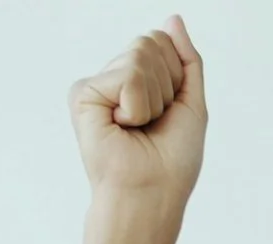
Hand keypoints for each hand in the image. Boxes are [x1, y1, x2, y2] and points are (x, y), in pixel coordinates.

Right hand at [70, 17, 206, 212]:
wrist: (152, 194)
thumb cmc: (171, 160)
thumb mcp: (190, 102)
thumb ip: (185, 58)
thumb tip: (173, 19)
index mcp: (134, 80)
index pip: (161, 42)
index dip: (176, 78)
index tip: (167, 113)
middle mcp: (111, 79)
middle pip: (150, 43)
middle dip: (166, 86)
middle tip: (153, 123)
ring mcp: (95, 85)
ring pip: (140, 55)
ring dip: (154, 98)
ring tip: (139, 127)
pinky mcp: (82, 94)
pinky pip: (128, 76)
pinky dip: (139, 106)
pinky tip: (123, 127)